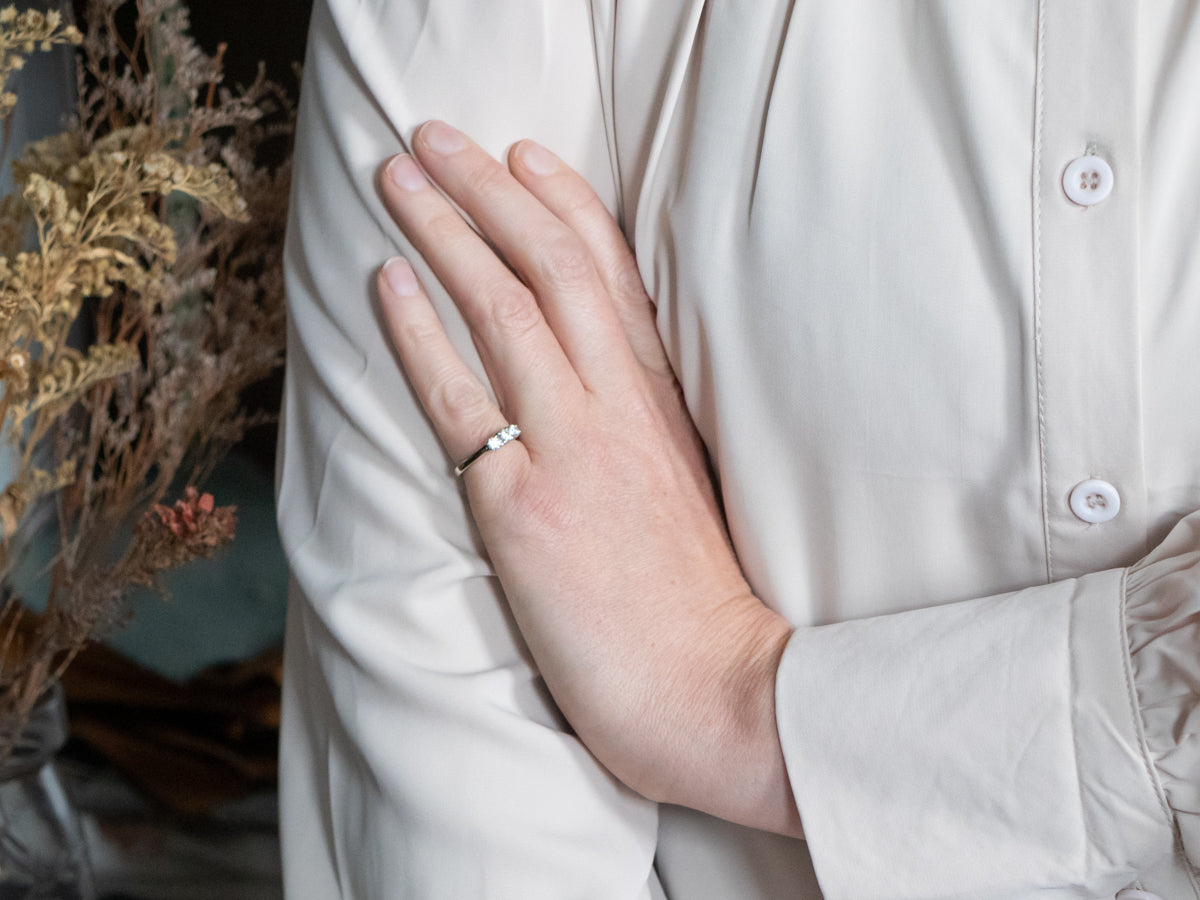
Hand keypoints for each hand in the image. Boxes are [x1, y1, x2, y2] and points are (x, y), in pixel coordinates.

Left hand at [376, 120, 800, 836]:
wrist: (718, 691)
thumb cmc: (699, 606)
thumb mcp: (688, 493)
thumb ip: (644, 430)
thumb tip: (599, 395)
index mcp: (662, 404)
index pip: (613, 276)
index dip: (564, 204)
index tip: (523, 155)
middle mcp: (618, 408)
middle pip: (551, 267)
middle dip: (489, 191)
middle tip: (434, 138)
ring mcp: (572, 450)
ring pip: (504, 308)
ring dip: (445, 230)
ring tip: (397, 174)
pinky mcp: (523, 507)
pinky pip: (460, 398)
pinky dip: (420, 332)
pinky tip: (387, 280)